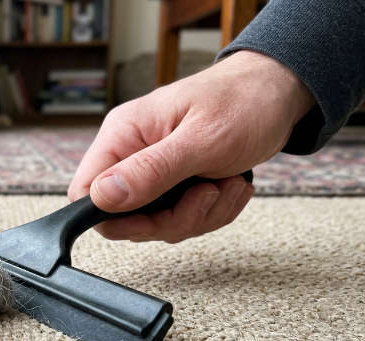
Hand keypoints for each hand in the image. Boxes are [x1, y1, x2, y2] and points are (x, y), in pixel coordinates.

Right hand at [68, 50, 314, 242]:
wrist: (278, 93)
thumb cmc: (243, 102)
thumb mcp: (200, 140)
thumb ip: (150, 170)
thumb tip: (102, 195)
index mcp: (124, 135)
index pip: (86, 190)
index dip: (111, 216)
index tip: (152, 217)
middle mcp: (132, 155)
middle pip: (123, 218)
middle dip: (171, 219)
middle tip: (205, 195)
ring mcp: (153, 172)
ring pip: (156, 224)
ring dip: (200, 215)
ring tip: (227, 183)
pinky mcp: (175, 185)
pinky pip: (181, 219)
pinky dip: (212, 212)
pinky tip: (230, 185)